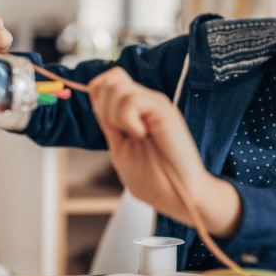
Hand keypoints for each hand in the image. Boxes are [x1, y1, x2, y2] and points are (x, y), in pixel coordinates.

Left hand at [89, 68, 241, 237]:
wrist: (180, 195)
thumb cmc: (155, 179)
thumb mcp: (121, 149)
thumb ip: (110, 125)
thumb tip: (96, 103)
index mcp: (136, 111)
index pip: (108, 81)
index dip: (98, 97)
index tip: (108, 124)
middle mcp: (147, 102)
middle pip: (109, 79)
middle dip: (103, 107)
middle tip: (120, 131)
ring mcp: (156, 104)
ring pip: (116, 87)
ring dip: (115, 116)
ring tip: (135, 136)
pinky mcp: (164, 110)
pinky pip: (131, 100)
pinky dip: (127, 120)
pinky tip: (142, 135)